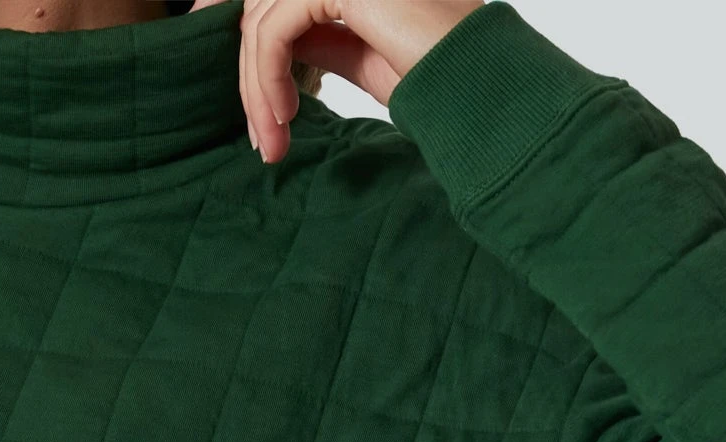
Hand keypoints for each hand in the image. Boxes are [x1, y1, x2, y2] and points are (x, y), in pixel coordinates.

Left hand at [209, 0, 482, 161]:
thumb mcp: (361, 54)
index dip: (259, 56)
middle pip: (263, 10)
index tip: (266, 119)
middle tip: (264, 143)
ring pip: (261, 22)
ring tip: (272, 141)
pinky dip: (267, 79)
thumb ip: (321, 39)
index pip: (279, 4)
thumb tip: (274, 45)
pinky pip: (273, 32)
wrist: (471, 81)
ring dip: (258, 89)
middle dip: (254, 81)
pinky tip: (282, 117)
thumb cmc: (433, 72)